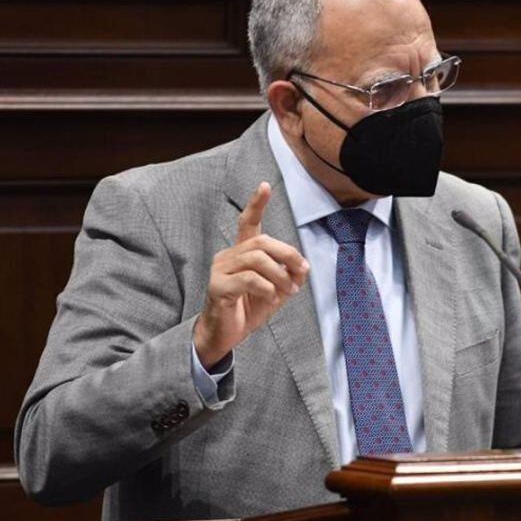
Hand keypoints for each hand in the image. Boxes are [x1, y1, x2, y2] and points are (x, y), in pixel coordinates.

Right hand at [193, 182, 309, 367]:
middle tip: (302, 271)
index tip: (265, 186)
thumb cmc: (247, 309)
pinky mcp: (218, 287)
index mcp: (241, 253)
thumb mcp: (275, 291)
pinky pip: (249, 280)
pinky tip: (272, 298)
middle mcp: (228, 256)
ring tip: (289, 291)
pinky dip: (268, 288)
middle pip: (261, 242)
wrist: (225, 334)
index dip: (256, 204)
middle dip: (288, 254)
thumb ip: (288, 277)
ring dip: (280, 275)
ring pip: (257, 260)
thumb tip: (302, 268)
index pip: (247, 223)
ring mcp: (220, 270)